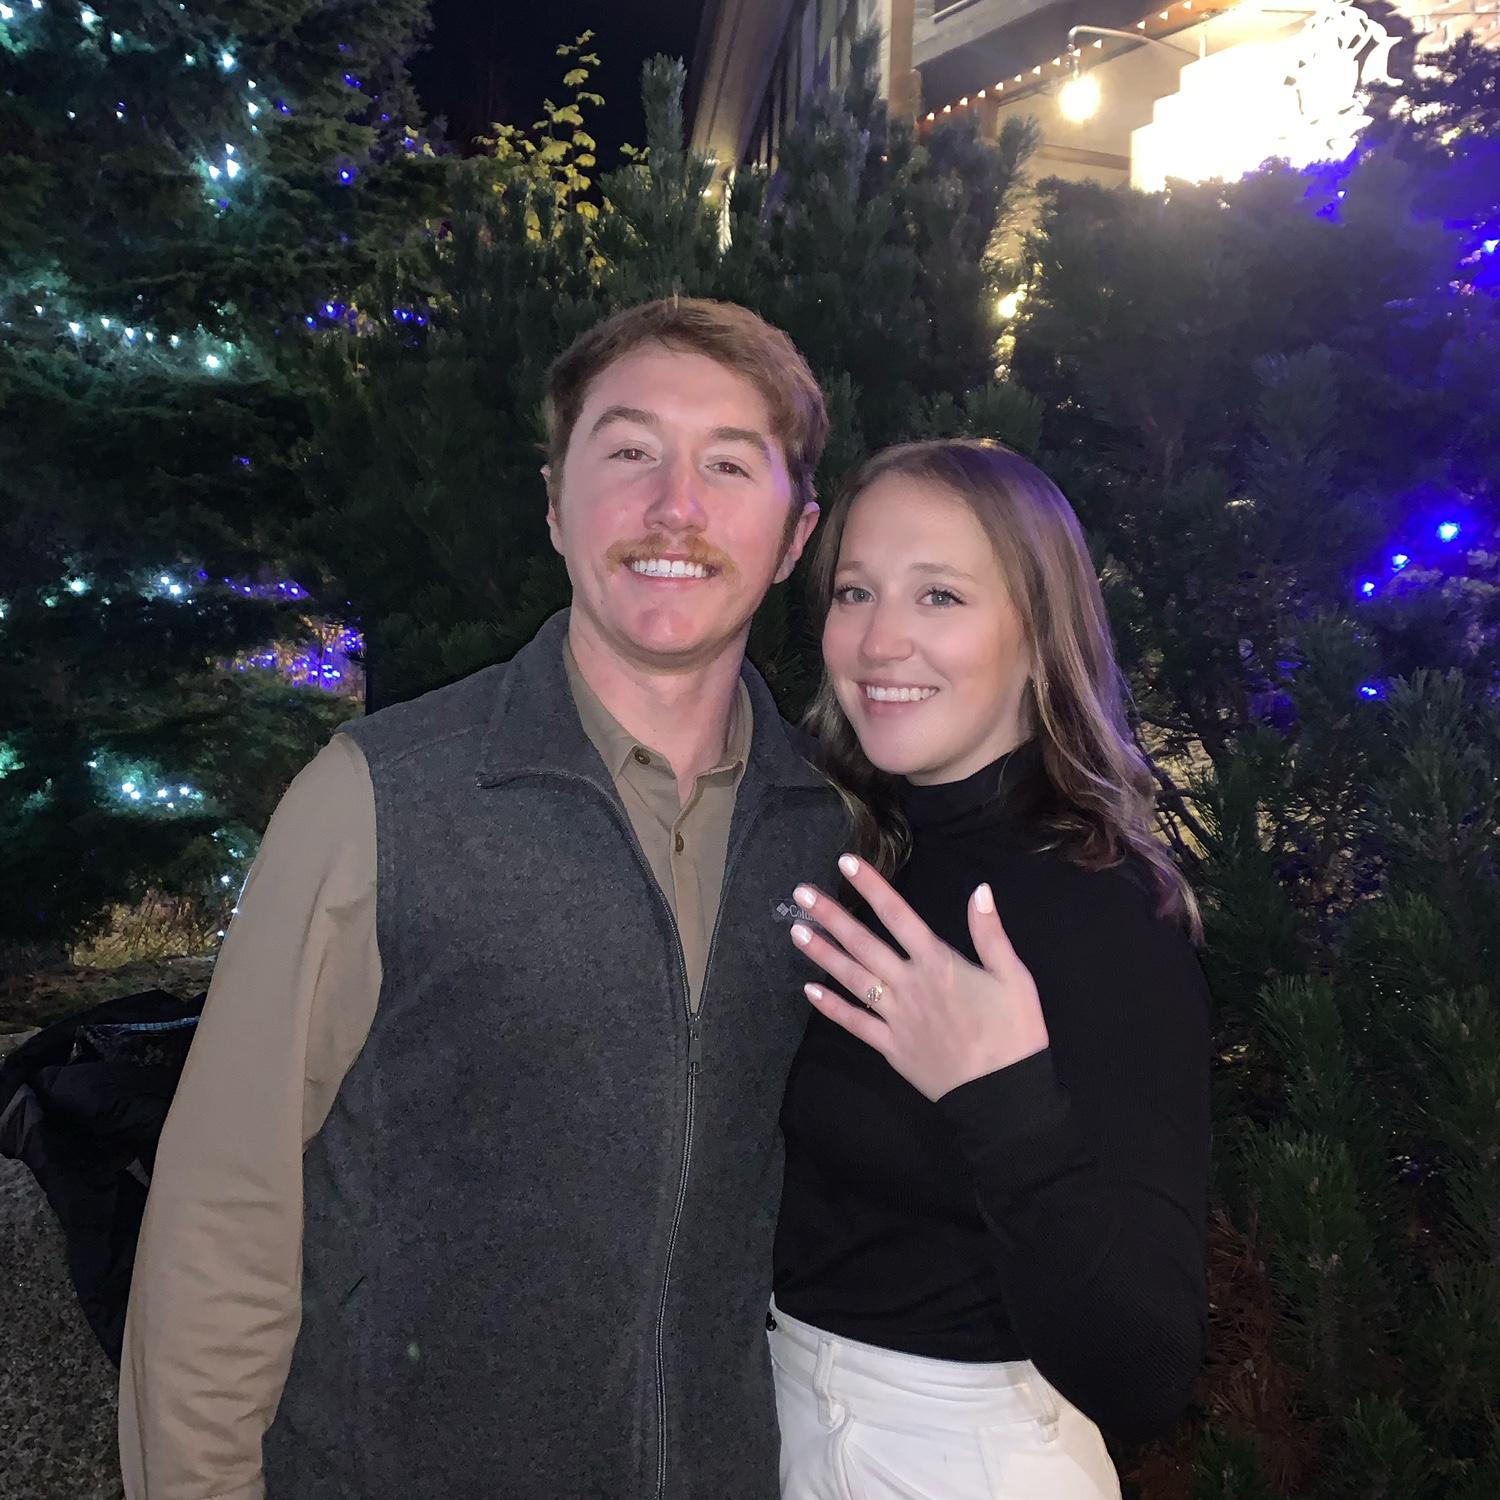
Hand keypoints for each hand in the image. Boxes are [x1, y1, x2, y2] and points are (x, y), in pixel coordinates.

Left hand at [789, 854, 1049, 1101]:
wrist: (1003, 1097)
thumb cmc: (1014, 1033)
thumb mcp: (1015, 978)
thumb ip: (990, 933)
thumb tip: (979, 889)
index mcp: (938, 963)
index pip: (898, 915)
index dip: (871, 886)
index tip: (845, 863)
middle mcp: (908, 984)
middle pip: (863, 943)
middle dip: (831, 916)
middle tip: (801, 894)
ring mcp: (895, 1017)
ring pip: (852, 979)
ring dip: (822, 954)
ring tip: (796, 932)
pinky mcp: (890, 1046)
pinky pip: (855, 1023)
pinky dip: (831, 1007)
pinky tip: (809, 990)